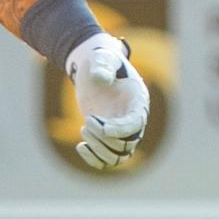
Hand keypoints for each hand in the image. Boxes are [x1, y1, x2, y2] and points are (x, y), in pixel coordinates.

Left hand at [66, 33, 148, 169]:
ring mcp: (121, 130)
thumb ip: (103, 66)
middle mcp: (133, 120)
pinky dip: (96, 159)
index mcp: (137, 102)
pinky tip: (81, 147)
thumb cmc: (101, 61)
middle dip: (105, 138)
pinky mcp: (108, 136)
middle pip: (127, 144)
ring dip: (100, 150)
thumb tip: (101, 78)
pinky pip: (108, 159)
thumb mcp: (102, 58)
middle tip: (86, 122)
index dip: (119, 129)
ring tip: (84, 130)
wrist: (94, 68)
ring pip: (119, 156)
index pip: (134, 124)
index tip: (100, 125)